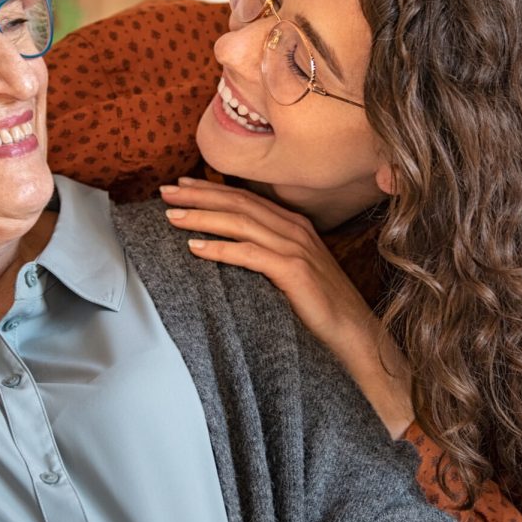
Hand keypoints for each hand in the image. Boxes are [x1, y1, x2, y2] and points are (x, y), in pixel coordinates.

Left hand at [161, 178, 413, 436]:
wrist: (356, 336)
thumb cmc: (320, 307)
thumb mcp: (291, 271)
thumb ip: (265, 253)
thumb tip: (225, 247)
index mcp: (293, 225)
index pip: (244, 197)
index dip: (210, 189)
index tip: (181, 186)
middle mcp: (294, 229)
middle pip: (237, 202)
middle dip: (198, 195)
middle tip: (165, 193)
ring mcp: (296, 248)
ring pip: (239, 222)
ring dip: (202, 217)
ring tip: (171, 216)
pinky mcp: (295, 271)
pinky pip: (249, 254)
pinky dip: (219, 249)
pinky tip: (195, 248)